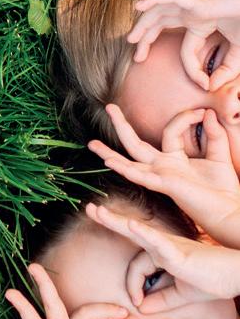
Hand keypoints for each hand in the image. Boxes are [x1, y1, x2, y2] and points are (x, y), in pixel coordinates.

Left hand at [85, 202, 239, 310]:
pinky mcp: (179, 251)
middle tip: (90, 209)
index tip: (137, 302)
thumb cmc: (213, 281)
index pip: (136, 269)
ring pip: (137, 232)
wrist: (237, 276)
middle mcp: (162, 246)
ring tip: (98, 211)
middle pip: (129, 233)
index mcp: (161, 255)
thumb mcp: (182, 294)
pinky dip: (143, 233)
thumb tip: (142, 308)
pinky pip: (158, 241)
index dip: (132, 286)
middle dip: (108, 222)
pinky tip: (130, 225)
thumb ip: (162, 299)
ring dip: (116, 222)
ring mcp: (169, 246)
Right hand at [89, 103, 239, 235]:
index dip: (186, 117)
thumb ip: (214, 134)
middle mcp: (162, 166)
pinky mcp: (164, 185)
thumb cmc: (224, 188)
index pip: (171, 129)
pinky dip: (124, 168)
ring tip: (92, 144)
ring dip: (110, 153)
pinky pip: (140, 176)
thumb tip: (208, 113)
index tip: (204, 112)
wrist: (229, 212)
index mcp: (174, 158)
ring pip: (129, 162)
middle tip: (109, 107)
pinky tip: (110, 162)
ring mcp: (160, 176)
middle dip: (121, 125)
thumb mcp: (220, 154)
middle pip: (135, 144)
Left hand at [128, 0, 239, 89]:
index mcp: (200, 25)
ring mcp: (193, 7)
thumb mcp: (238, 54)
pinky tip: (140, 5)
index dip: (193, 70)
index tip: (204, 84)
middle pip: (161, 25)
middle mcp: (192, 15)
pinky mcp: (197, 1)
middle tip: (136, 59)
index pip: (187, 51)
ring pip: (159, 13)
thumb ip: (225, 71)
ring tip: (130, 39)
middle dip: (145, 40)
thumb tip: (210, 87)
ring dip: (142, 24)